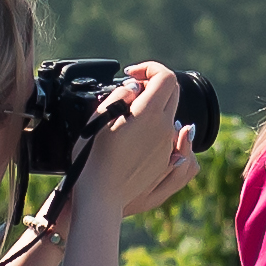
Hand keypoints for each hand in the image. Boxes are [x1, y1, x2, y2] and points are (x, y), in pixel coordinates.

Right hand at [70, 63, 204, 222]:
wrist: (101, 197)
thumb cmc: (92, 159)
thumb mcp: (98, 118)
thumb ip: (119, 95)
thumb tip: (133, 88)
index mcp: (149, 114)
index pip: (165, 77)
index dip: (149, 68)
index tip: (132, 74)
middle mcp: (165, 128)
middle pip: (172, 92)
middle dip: (153, 85)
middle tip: (130, 93)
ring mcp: (167, 146)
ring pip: (169, 113)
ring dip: (153, 107)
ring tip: (127, 117)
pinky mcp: (164, 161)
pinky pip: (166, 135)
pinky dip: (154, 126)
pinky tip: (132, 136)